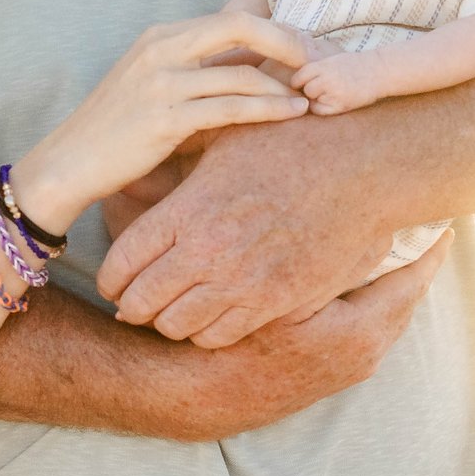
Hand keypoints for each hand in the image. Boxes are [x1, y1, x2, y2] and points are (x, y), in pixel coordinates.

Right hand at [15, 12, 313, 231]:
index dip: (275, 30)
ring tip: (311, 98)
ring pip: (242, 72)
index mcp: (160, 36)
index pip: (231, 18)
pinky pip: (230, 107)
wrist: (69, 162)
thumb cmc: (116, 130)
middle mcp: (161, 49)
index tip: (303, 49)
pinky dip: (268, 109)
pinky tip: (290, 115)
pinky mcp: (165, 118)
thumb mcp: (154, 85)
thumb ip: (198, 72)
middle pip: (240, 26)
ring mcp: (161, 82)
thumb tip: (257, 69)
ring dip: (285, 85)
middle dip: (287, 42)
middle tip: (316, 63)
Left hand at [97, 112, 398, 345]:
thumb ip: (177, 164)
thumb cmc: (290, 142)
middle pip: (141, 303)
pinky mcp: (278, 302)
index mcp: (187, 210)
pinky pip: (221, 336)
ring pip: (177, 326)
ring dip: (168, 320)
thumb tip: (136, 173)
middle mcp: (209, 252)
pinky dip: (208, 330)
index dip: (110, 278)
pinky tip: (212, 313)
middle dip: (132, 304)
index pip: (122, 263)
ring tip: (173, 308)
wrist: (364, 165)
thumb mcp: (222, 139)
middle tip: (135, 301)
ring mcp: (244, 282)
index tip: (113, 280)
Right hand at [163, 237, 450, 436]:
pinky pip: (370, 328)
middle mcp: (366, 353)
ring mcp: (352, 366)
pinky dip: (374, 302)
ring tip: (397, 250)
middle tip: (424, 229)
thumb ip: (322, 267)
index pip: (411, 281)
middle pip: (405, 299)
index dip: (428, 250)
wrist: (203, 397)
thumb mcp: (276, 298)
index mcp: (360, 333)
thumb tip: (366, 231)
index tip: (443, 224)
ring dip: (394, 284)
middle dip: (415, 265)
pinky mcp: (336, 372)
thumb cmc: (234, 344)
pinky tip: (358, 281)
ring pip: (388, 314)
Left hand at [292, 50, 386, 115]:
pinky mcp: (340, 105)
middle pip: (304, 90)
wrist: (379, 71)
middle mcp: (325, 79)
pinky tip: (336, 100)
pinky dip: (324, 108)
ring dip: (317, 99)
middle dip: (310, 90)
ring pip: (311, 100)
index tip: (306, 83)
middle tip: (325, 87)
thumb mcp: (331, 59)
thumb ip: (313, 69)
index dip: (300, 82)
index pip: (297, 78)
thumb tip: (292, 83)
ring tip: (333, 92)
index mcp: (321, 65)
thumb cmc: (354, 65)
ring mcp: (332, 93)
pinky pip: (320, 111)